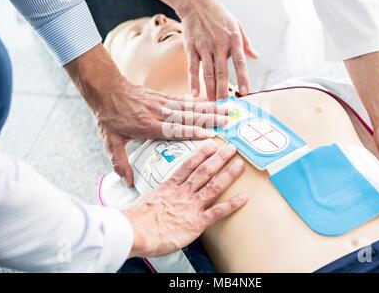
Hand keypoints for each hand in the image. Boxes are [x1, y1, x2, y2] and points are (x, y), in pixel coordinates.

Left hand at [96, 80, 228, 186]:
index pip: (174, 130)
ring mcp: (162, 103)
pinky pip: (185, 100)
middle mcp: (159, 113)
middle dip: (209, 119)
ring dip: (210, 108)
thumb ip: (120, 162)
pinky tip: (212, 102)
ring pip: (190, 107)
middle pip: (188, 116)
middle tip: (227, 122)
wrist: (106, 89)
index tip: (209, 135)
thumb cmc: (109, 116)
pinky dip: (200, 102)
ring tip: (227, 110)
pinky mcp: (164, 97)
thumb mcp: (111, 141)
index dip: (192, 133)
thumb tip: (128, 183)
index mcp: (147, 126)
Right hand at [123, 141, 246, 257]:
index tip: (210, 145)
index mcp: (169, 188)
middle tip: (230, 149)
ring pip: (213, 186)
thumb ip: (156, 199)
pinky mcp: (196, 222)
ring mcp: (191, 206)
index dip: (201, 155)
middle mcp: (183, 194)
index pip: (188, 166)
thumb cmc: (136, 221)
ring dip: (228, 174)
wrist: (135, 232)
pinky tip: (243, 198)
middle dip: (219, 159)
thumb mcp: (145, 202)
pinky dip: (231, 205)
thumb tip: (156, 201)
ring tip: (239, 165)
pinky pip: (217, 212)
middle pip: (204, 171)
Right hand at [179, 0, 258, 99]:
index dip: (243, 78)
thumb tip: (255, 56)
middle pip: (222, 72)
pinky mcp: (191, 48)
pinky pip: (193, 68)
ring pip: (208, 73)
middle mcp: (219, 44)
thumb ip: (246, 43)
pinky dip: (194, 81)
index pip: (240, 63)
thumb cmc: (218, 15)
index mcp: (233, 39)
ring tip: (212, 103)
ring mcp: (204, 46)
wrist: (196, 4)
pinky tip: (195, 93)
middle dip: (223, 90)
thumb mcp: (237, 25)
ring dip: (210, 90)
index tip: (245, 92)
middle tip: (225, 105)